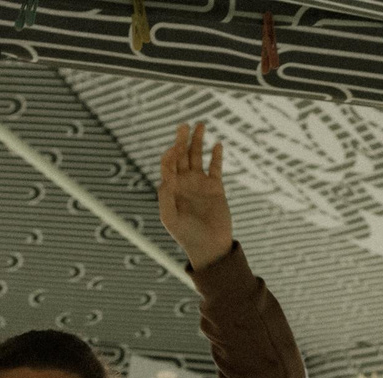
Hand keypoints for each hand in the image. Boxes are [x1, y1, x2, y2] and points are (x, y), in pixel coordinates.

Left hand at [157, 123, 234, 269]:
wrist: (209, 247)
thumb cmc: (185, 235)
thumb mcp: (169, 218)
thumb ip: (165, 196)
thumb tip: (166, 176)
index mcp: (171, 188)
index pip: (168, 164)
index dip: (170, 153)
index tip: (175, 148)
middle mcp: (184, 182)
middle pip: (182, 155)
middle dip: (182, 140)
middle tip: (184, 125)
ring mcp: (200, 184)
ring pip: (198, 157)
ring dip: (198, 141)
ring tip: (200, 125)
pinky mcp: (215, 188)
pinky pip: (215, 168)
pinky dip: (216, 156)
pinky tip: (217, 145)